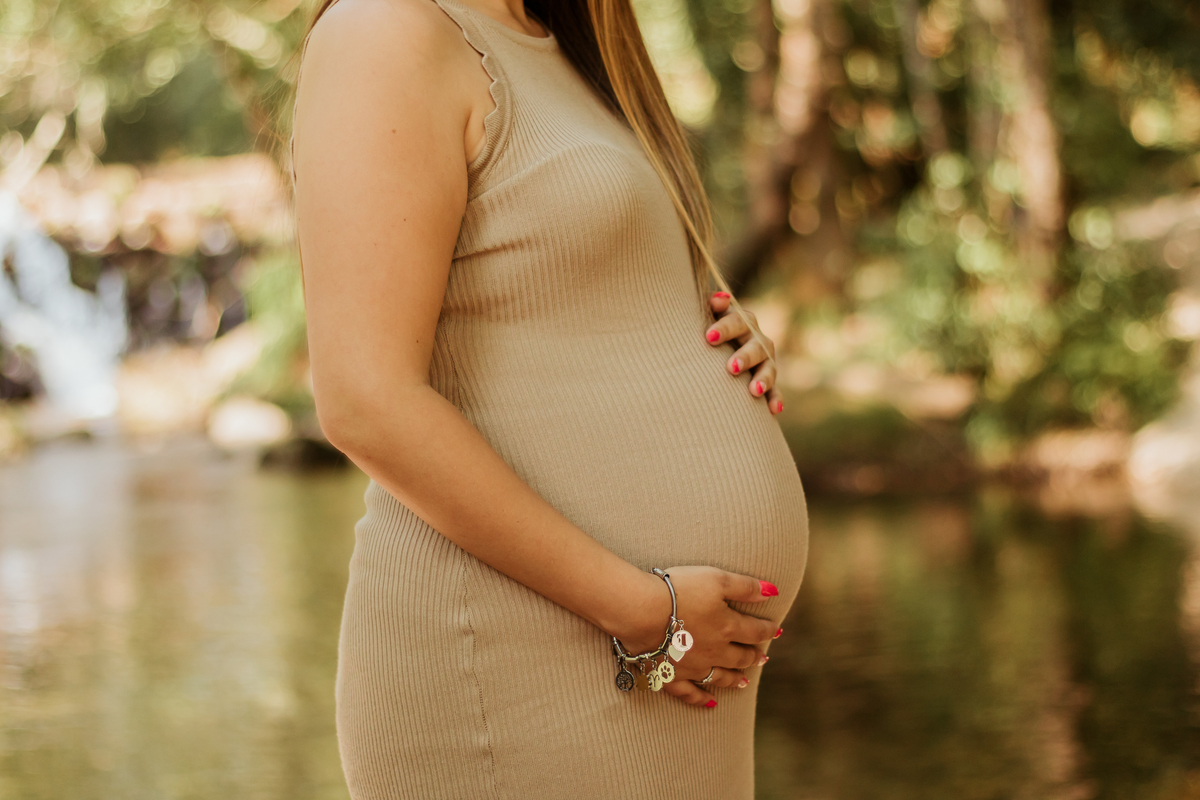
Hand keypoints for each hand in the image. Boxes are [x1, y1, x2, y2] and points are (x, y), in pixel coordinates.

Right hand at [611, 566, 779, 707]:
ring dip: (734, 679)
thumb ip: (746, 587)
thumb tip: (773, 591)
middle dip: (753, 656)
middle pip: (740, 657)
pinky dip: (701, 700)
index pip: (755, 631)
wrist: (642, 611)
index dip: (768, 630)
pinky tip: (710, 704)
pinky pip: (689, 694)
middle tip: (762, 658)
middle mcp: (715, 651)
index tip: (776, 631)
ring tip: (744, 682)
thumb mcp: (716, 579)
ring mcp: (694, 667)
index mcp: (727, 627)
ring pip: (720, 677)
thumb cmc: (679, 590)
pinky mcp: (671, 676)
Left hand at [705, 292, 783, 414]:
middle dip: (745, 357)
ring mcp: (765, 361)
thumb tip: (718, 299)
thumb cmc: (709, 330)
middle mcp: (758, 339)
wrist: (720, 347)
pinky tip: (774, 410)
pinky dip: (775, 399)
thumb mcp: (709, 315)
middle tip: (731, 368)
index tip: (709, 337)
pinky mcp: (768, 381)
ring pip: (769, 368)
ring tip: (753, 391)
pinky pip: (775, 390)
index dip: (724, 328)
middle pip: (756, 346)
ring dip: (763, 379)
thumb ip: (712, 306)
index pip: (737, 321)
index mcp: (743, 321)